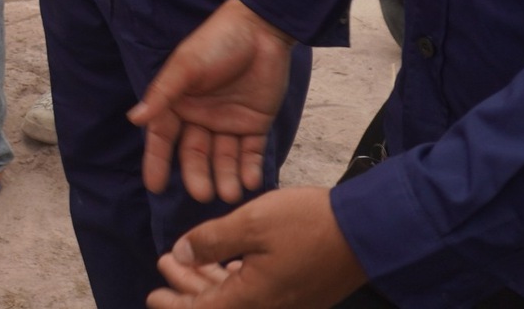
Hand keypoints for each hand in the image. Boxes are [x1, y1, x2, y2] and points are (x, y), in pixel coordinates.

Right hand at [130, 0, 297, 202]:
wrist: (261, 29)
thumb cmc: (216, 42)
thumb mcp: (186, 66)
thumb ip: (162, 94)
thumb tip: (134, 118)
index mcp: (179, 103)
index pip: (163, 138)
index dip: (158, 161)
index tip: (154, 187)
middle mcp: (200, 117)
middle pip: (195, 154)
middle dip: (198, 175)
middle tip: (203, 195)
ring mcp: (228, 122)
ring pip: (223, 158)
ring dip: (225, 177)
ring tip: (230, 193)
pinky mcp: (255, 124)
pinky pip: (250, 152)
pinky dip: (249, 168)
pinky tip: (250, 181)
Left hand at [149, 188, 367, 308]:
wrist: (368, 232)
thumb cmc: (308, 224)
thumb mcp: (251, 223)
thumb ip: (212, 240)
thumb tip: (180, 254)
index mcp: (252, 299)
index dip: (176, 305)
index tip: (155, 294)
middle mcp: (269, 308)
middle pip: (218, 307)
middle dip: (188, 289)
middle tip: (164, 271)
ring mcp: (287, 303)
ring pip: (237, 298)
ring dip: (208, 281)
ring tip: (185, 260)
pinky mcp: (301, 294)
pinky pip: (256, 293)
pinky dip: (233, 279)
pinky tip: (224, 262)